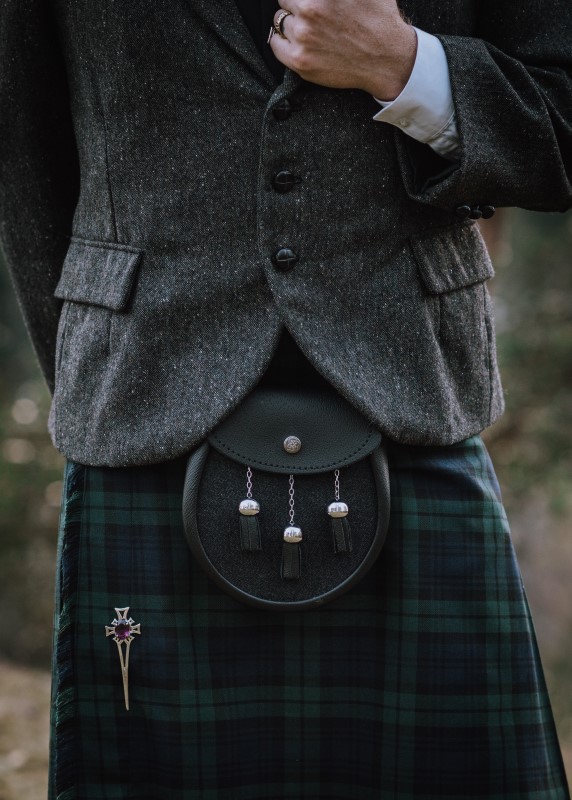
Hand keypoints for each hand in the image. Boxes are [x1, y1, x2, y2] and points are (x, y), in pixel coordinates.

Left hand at [269, 0, 416, 100]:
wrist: (386, 59)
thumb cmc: (378, 18)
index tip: (307, 3)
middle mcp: (310, 9)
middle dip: (296, 4)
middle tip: (312, 14)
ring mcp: (303, 35)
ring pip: (279, 20)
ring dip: (290, 22)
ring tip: (309, 29)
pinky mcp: (299, 60)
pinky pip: (275, 44)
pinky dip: (282, 41)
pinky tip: (296, 42)